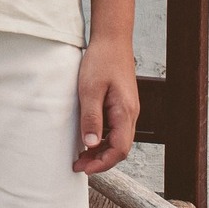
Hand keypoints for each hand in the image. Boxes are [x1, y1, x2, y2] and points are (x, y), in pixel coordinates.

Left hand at [74, 34, 139, 174]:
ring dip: (101, 151)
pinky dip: (103, 139)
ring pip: (118, 140)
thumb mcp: (90, 89)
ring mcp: (127, 110)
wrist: (112, 39)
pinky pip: (115, 129)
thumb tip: (91, 144)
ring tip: (80, 156)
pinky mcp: (121, 105)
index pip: (120, 149)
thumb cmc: (101, 60)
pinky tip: (88, 138)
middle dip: (100, 161)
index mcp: (125, 112)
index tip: (84, 168)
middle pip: (120, 149)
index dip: (102, 163)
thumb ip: (91, 118)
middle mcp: (130, 114)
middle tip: (78, 165)